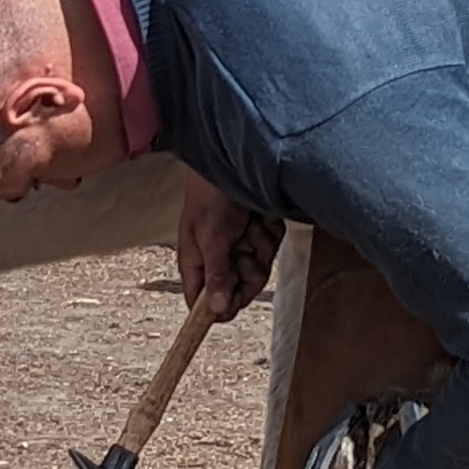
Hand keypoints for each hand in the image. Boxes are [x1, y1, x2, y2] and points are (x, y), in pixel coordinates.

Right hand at [177, 176, 281, 321]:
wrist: (237, 158)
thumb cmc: (211, 193)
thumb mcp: (212, 236)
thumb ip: (216, 273)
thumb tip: (215, 309)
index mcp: (197, 261)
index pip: (202, 300)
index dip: (219, 306)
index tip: (234, 299)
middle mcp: (218, 257)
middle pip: (238, 289)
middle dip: (247, 270)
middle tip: (245, 249)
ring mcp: (240, 246)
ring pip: (258, 269)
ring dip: (259, 248)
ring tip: (251, 225)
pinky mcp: (259, 234)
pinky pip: (271, 249)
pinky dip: (269, 234)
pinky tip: (261, 218)